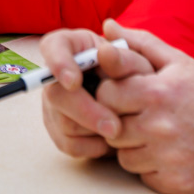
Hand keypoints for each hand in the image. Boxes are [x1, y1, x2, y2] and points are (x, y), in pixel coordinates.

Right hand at [40, 25, 155, 161]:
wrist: (140, 110)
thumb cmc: (138, 80)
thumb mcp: (138, 67)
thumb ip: (124, 60)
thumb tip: (105, 52)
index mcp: (73, 48)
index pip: (52, 47)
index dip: (58, 63)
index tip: (74, 82)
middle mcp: (56, 75)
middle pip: (55, 94)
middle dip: (86, 112)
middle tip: (114, 127)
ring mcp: (53, 104)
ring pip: (63, 122)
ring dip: (95, 131)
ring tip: (121, 127)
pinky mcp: (57, 130)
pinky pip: (68, 144)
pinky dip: (93, 146)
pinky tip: (110, 139)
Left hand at [88, 23, 193, 193]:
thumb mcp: (180, 62)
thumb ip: (140, 43)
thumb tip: (108, 25)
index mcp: (156, 93)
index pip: (105, 94)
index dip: (112, 93)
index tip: (125, 94)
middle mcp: (158, 127)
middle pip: (110, 127)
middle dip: (119, 120)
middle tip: (138, 115)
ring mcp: (166, 157)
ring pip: (123, 155)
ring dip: (133, 146)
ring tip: (154, 134)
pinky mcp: (173, 183)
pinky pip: (142, 174)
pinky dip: (150, 166)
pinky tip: (166, 153)